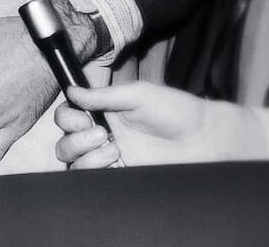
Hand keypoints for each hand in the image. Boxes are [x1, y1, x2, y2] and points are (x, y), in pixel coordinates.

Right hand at [54, 83, 268, 167]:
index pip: (69, 115)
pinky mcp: (120, 175)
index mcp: (104, 112)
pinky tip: (115, 160)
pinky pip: (91, 178)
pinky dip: (95, 169)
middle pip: (65, 142)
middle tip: (101, 133)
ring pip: (74, 163)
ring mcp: (110, 158)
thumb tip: (71, 90)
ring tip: (112, 148)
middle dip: (74, 139)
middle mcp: (102, 135)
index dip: (67, 118)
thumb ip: (104, 95)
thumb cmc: (175, 110)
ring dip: (85, 155)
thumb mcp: (138, 95)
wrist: (203, 139)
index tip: (82, 117)